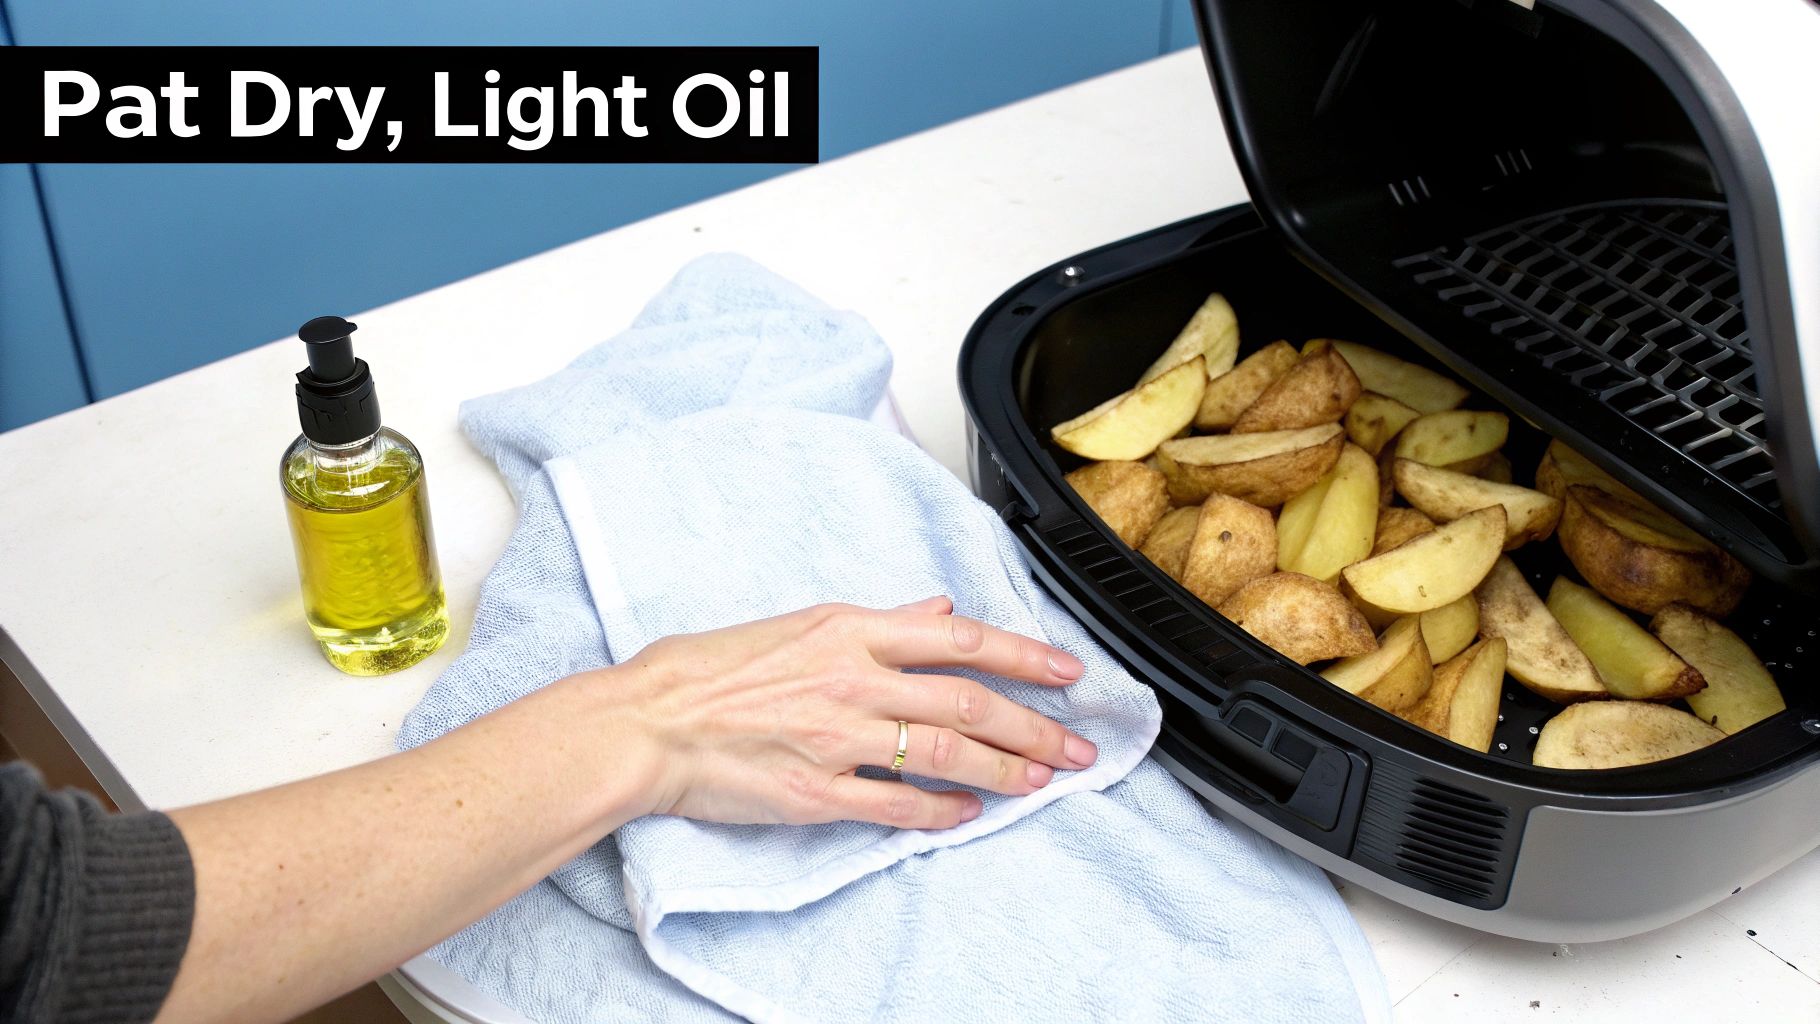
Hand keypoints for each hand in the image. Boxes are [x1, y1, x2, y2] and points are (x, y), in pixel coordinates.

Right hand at [601, 597, 1098, 829]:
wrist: (647, 721)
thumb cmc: (710, 670)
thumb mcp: (800, 623)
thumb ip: (879, 621)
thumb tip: (937, 608)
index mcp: (849, 629)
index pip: (960, 639)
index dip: (1024, 655)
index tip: (1068, 671)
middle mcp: (852, 679)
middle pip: (969, 700)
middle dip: (1034, 727)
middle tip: (1077, 747)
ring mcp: (837, 737)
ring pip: (946, 752)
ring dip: (1004, 770)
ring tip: (1042, 781)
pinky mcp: (817, 790)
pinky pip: (896, 804)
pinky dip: (941, 811)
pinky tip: (969, 815)